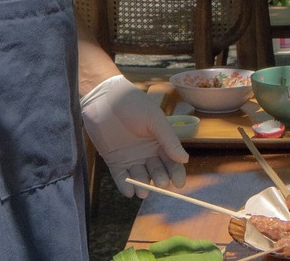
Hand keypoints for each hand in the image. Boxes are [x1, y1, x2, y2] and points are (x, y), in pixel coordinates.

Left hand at [80, 76, 189, 197]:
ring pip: (140, 176)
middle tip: (159, 182)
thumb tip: (185, 159)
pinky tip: (129, 192)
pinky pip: (120, 177)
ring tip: (142, 191)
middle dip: (159, 178)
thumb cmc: (133, 104)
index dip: (176, 172)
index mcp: (160, 141)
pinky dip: (125, 185)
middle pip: (157, 171)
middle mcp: (147, 152)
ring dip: (142, 185)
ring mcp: (130, 157)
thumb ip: (168, 139)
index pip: (171, 161)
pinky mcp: (114, 160)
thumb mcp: (154, 119)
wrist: (104, 97)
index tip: (178, 183)